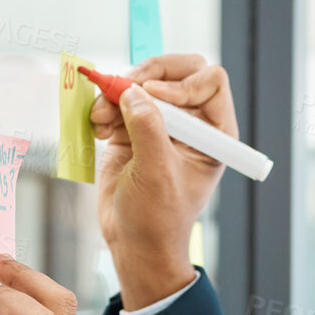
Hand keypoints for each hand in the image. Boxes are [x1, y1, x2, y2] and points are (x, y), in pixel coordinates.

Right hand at [89, 53, 237, 308]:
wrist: (132, 243)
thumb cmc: (158, 219)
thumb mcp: (157, 173)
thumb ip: (148, 128)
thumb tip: (134, 91)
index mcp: (215, 132)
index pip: (210, 80)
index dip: (183, 81)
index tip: (155, 97)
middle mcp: (192, 123)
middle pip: (176, 71)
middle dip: (145, 75)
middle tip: (121, 87)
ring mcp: (162, 124)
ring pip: (142, 83)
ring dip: (118, 94)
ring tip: (102, 118)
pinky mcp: (134, 130)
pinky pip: (120, 101)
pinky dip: (106, 107)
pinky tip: (99, 128)